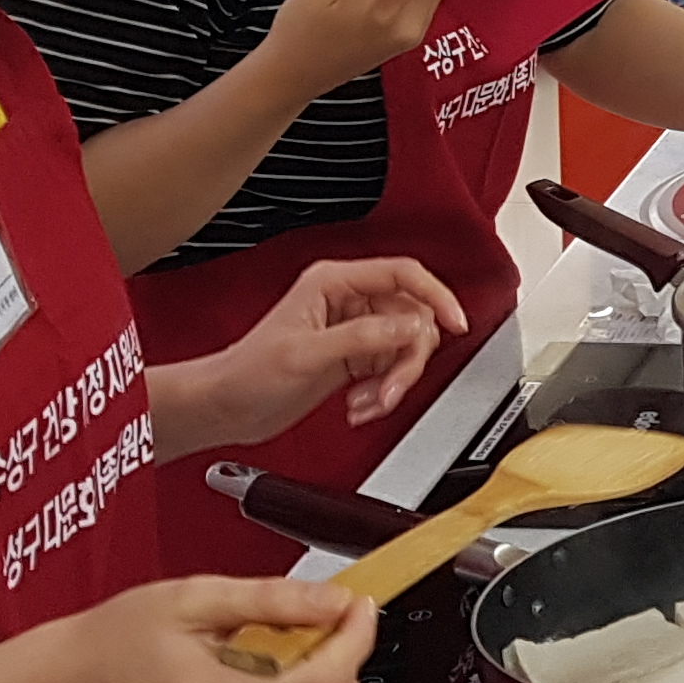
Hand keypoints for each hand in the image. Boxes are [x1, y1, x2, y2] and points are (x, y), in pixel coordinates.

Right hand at [38, 574, 372, 682]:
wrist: (78, 682)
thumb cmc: (120, 638)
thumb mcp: (196, 596)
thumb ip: (273, 600)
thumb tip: (335, 602)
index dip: (355, 640)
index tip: (358, 604)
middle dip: (342, 653)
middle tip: (317, 613)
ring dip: (323, 671)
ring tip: (276, 637)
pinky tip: (267, 662)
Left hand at [206, 257, 469, 432]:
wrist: (227, 408)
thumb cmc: (248, 373)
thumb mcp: (308, 354)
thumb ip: (364, 337)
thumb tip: (413, 326)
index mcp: (334, 283)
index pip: (403, 274)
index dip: (436, 294)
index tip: (456, 320)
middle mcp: (349, 301)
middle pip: (413, 317)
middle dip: (407, 359)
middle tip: (391, 388)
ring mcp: (354, 330)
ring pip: (406, 347)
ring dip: (394, 381)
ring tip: (369, 402)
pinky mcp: (355, 358)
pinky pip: (392, 370)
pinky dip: (383, 392)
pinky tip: (359, 405)